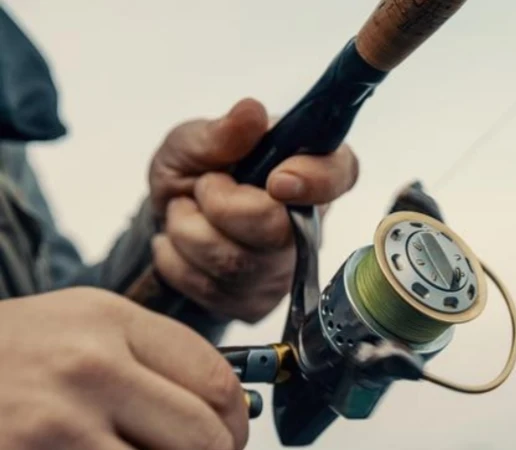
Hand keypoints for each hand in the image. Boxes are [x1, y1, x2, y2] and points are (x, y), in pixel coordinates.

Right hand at [0, 287, 248, 448]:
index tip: (232, 436)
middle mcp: (87, 367)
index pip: (217, 380)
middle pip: (203, 436)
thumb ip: (152, 358)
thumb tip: (228, 408)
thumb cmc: (8, 356)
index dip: (236, 420)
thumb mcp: (80, 328)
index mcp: (109, 321)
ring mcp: (55, 425)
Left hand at [148, 98, 358, 322]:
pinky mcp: (257, 302)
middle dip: (219, 205)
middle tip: (203, 186)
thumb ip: (220, 132)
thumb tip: (251, 112)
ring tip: (187, 212)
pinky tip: (184, 246)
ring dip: (188, 232)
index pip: (339, 174)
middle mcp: (308, 222)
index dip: (316, 180)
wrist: (164, 220)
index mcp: (308, 168)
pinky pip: (211, 290)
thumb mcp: (193, 140)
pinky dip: (179, 263)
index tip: (277, 180)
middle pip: (276, 228)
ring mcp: (285, 268)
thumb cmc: (193, 172)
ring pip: (235, 263)